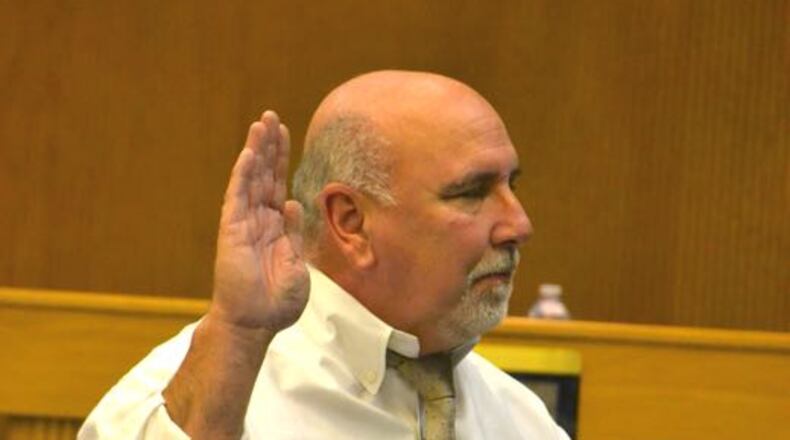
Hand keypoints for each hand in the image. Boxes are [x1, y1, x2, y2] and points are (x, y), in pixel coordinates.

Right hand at [210, 110, 308, 332]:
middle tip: (271, 116)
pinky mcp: (231, 230)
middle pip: (265, 174)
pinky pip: (237, 197)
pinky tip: (249, 153)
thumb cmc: (277, 300)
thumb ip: (293, 231)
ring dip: (256, 151)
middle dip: (269, 145)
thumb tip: (293, 202)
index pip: (279, 184)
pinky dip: (243, 174)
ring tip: (261, 123)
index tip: (285, 134)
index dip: (282, 159)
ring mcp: (244, 223)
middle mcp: (259, 220)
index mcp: (276, 227)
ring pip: (250, 179)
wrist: (256, 322)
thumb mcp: (297, 263)